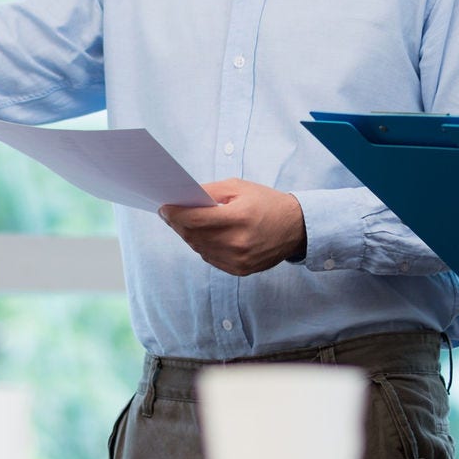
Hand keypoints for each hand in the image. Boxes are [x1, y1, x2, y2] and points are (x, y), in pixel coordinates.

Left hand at [160, 179, 306, 276]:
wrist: (295, 228)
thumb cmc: (266, 202)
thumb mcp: (239, 187)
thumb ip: (211, 191)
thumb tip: (184, 197)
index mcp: (239, 218)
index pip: (196, 219)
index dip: (175, 214)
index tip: (164, 207)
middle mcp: (238, 243)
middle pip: (194, 235)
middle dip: (178, 223)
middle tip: (169, 213)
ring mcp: (239, 260)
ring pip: (199, 248)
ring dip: (188, 235)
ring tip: (183, 222)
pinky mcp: (240, 270)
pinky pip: (210, 258)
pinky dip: (202, 246)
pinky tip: (203, 235)